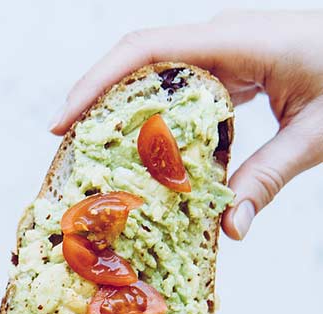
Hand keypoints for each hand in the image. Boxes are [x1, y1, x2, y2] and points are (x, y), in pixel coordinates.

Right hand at [49, 10, 322, 239]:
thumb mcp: (319, 132)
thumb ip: (270, 176)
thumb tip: (228, 230)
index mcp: (237, 41)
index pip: (147, 51)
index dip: (96, 82)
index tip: (62, 122)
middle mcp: (222, 38)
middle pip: (138, 58)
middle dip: (95, 96)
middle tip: (65, 144)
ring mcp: (225, 48)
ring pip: (153, 70)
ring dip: (120, 105)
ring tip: (94, 148)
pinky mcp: (232, 63)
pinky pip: (178, 82)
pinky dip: (153, 112)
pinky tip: (146, 146)